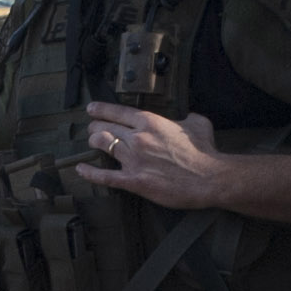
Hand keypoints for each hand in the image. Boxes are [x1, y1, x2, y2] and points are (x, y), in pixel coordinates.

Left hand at [81, 102, 230, 207]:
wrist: (209, 177)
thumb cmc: (204, 151)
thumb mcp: (198, 123)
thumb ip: (188, 117)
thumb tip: (188, 117)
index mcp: (150, 121)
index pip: (117, 112)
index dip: (100, 109)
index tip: (91, 109)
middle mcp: (138, 138)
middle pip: (105, 128)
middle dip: (95, 126)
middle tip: (92, 128)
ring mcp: (134, 159)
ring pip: (103, 145)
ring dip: (94, 142)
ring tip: (92, 142)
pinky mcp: (134, 181)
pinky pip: (105, 176)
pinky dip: (90, 172)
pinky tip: (81, 169)